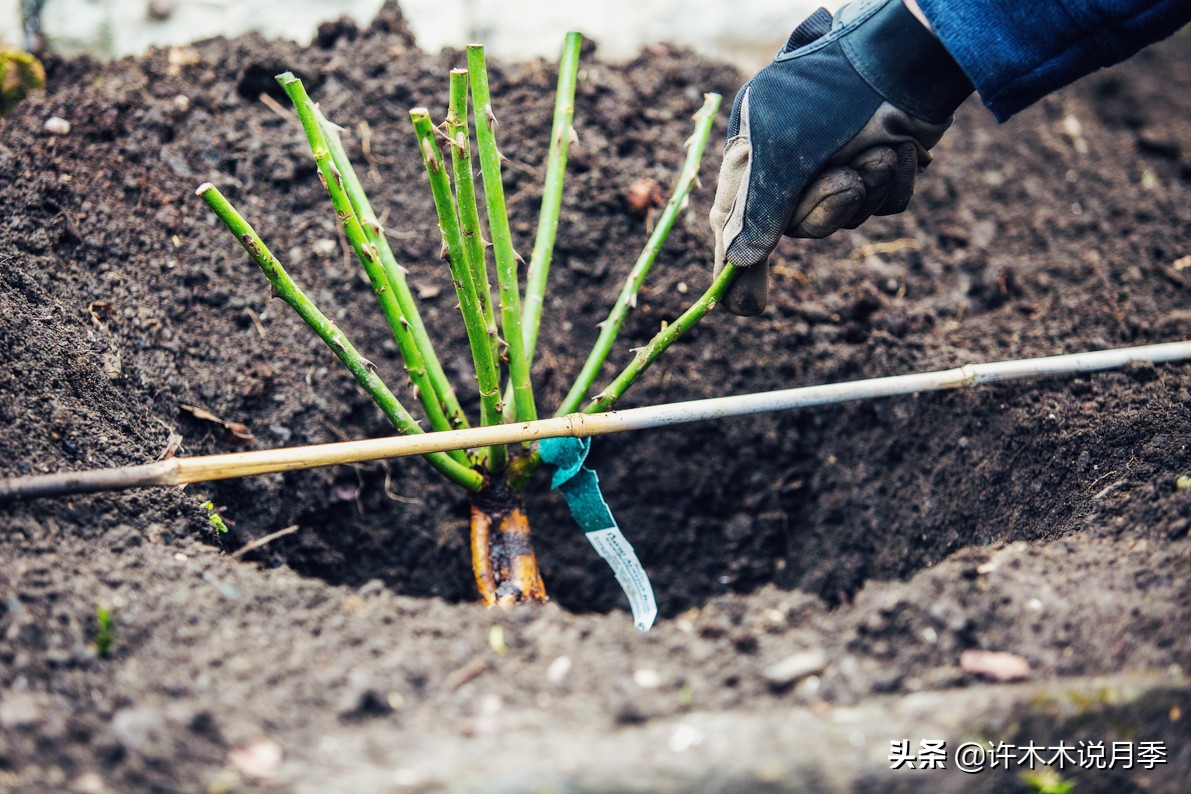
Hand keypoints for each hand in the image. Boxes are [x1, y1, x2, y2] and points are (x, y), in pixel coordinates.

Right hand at [710, 0, 972, 314]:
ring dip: (866, 189)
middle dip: (826, 210)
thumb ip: (757, 210)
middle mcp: (793, 163)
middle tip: (844, 181)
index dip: (736, 264)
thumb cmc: (830, 93)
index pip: (736, 219)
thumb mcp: (781, 153)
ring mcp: (839, 164)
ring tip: (876, 148)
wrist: (904, 57)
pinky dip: (894, 182)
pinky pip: (884, 205)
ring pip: (846, 219)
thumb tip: (737, 261)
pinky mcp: (881, 167)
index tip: (739, 308)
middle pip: (800, 227)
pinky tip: (898, 147)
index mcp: (755, 153)